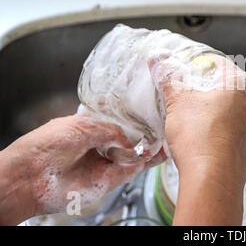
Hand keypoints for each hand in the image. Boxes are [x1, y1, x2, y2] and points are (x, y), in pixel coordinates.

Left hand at [0, 114, 162, 224]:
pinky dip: (141, 164)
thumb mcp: (82, 127)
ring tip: (161, 143)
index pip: (117, 124)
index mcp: (89, 129)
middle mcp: (97, 147)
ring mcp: (102, 164)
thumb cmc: (45, 146)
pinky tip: (150, 155)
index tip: (147, 118)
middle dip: (144, 137)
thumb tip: (128, 140)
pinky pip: (129, 172)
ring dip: (147, 151)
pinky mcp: (105, 181)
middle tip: (158, 130)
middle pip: (127, 141)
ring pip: (132, 157)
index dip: (132, 122)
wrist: (31, 176)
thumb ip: (110, 130)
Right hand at [148, 54, 245, 224]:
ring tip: (200, 121)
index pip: (219, 64)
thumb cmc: (198, 136)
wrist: (212, 179)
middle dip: (211, 90)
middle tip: (191, 97)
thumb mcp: (177, 100)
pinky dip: (227, 133)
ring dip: (221, 112)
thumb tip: (159, 59)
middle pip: (231, 87)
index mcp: (240, 84)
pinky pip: (239, 133)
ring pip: (237, 111)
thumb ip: (169, 76)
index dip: (200, 65)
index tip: (188, 72)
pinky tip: (210, 140)